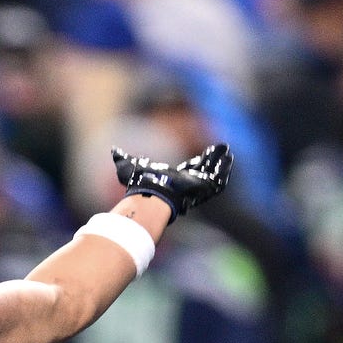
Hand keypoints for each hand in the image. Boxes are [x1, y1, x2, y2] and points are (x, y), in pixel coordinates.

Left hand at [112, 142, 232, 222]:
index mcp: (172, 178)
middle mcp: (185, 183)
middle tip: (222, 149)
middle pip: (204, 170)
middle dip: (213, 160)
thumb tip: (113, 150)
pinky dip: (224, 170)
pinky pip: (217, 181)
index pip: (190, 169)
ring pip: (212, 173)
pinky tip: (229, 159)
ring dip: (220, 162)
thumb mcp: (128, 167)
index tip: (207, 152)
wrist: (149, 194)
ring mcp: (195, 187)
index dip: (198, 162)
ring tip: (228, 152)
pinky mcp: (202, 190)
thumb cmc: (139, 183)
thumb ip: (122, 158)